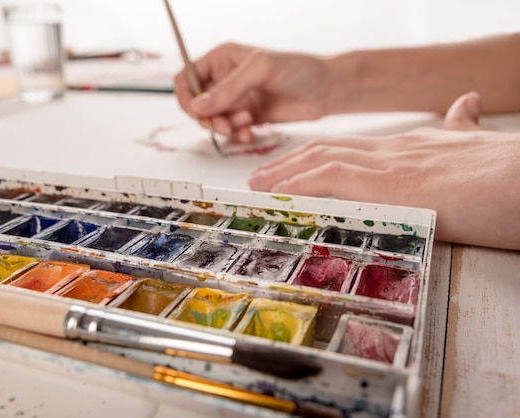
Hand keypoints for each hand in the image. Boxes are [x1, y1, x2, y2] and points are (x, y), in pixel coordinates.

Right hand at [174, 43, 331, 142]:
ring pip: (212, 122)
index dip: (186, 97)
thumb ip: (228, 87)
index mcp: (222, 59)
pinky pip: (230, 132)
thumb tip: (199, 106)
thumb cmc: (300, 69)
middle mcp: (225, 79)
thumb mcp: (260, 70)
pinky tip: (251, 133)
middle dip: (210, 118)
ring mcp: (236, 100)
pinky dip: (237, 136)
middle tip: (227, 124)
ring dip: (225, 128)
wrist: (327, 90)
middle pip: (196, 105)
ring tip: (246, 123)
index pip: (186, 78)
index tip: (198, 111)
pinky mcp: (247, 117)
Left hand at [248, 92, 519, 249]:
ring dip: (284, 173)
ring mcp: (388, 165)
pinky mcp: (387, 185)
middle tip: (263, 176)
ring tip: (258, 186)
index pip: (351, 148)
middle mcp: (394, 151)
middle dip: (290, 163)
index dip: (316, 156)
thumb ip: (462, 129)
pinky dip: (298, 184)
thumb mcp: (480, 147)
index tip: (294, 167)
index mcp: (412, 146)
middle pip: (328, 149)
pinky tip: (278, 194)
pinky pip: (328, 178)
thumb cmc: (510, 176)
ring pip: (321, 160)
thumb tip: (464, 104)